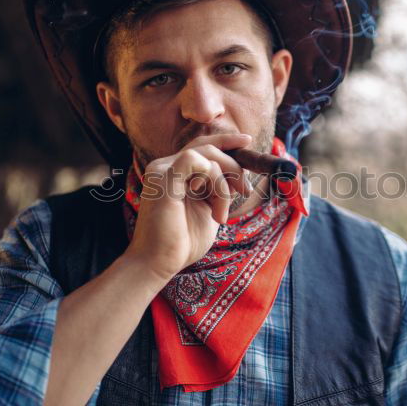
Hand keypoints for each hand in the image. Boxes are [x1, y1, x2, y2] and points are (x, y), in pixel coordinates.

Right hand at [124, 133, 253, 282]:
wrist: (158, 264)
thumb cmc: (181, 242)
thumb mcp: (208, 210)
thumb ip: (218, 190)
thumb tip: (238, 174)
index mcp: (173, 172)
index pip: (201, 146)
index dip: (225, 141)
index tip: (247, 141)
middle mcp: (164, 167)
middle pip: (207, 146)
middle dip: (234, 165)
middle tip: (244, 190)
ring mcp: (161, 171)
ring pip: (206, 154)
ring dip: (224, 184)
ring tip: (221, 214)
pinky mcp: (163, 180)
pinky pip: (194, 161)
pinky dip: (213, 181)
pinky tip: (213, 208)